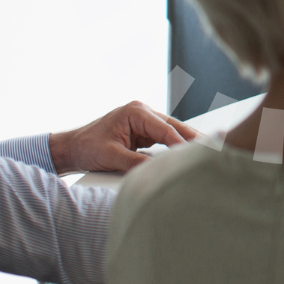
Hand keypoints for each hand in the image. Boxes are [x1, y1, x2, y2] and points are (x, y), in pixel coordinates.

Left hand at [50, 101, 197, 173]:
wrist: (70, 148)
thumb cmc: (86, 147)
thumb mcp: (111, 156)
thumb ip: (135, 162)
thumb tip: (157, 170)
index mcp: (136, 112)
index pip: (166, 130)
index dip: (182, 144)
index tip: (196, 155)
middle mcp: (142, 113)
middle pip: (174, 126)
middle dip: (191, 138)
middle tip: (213, 148)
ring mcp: (143, 121)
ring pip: (171, 131)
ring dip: (185, 142)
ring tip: (204, 152)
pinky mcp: (142, 131)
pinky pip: (163, 138)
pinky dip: (174, 145)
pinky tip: (185, 153)